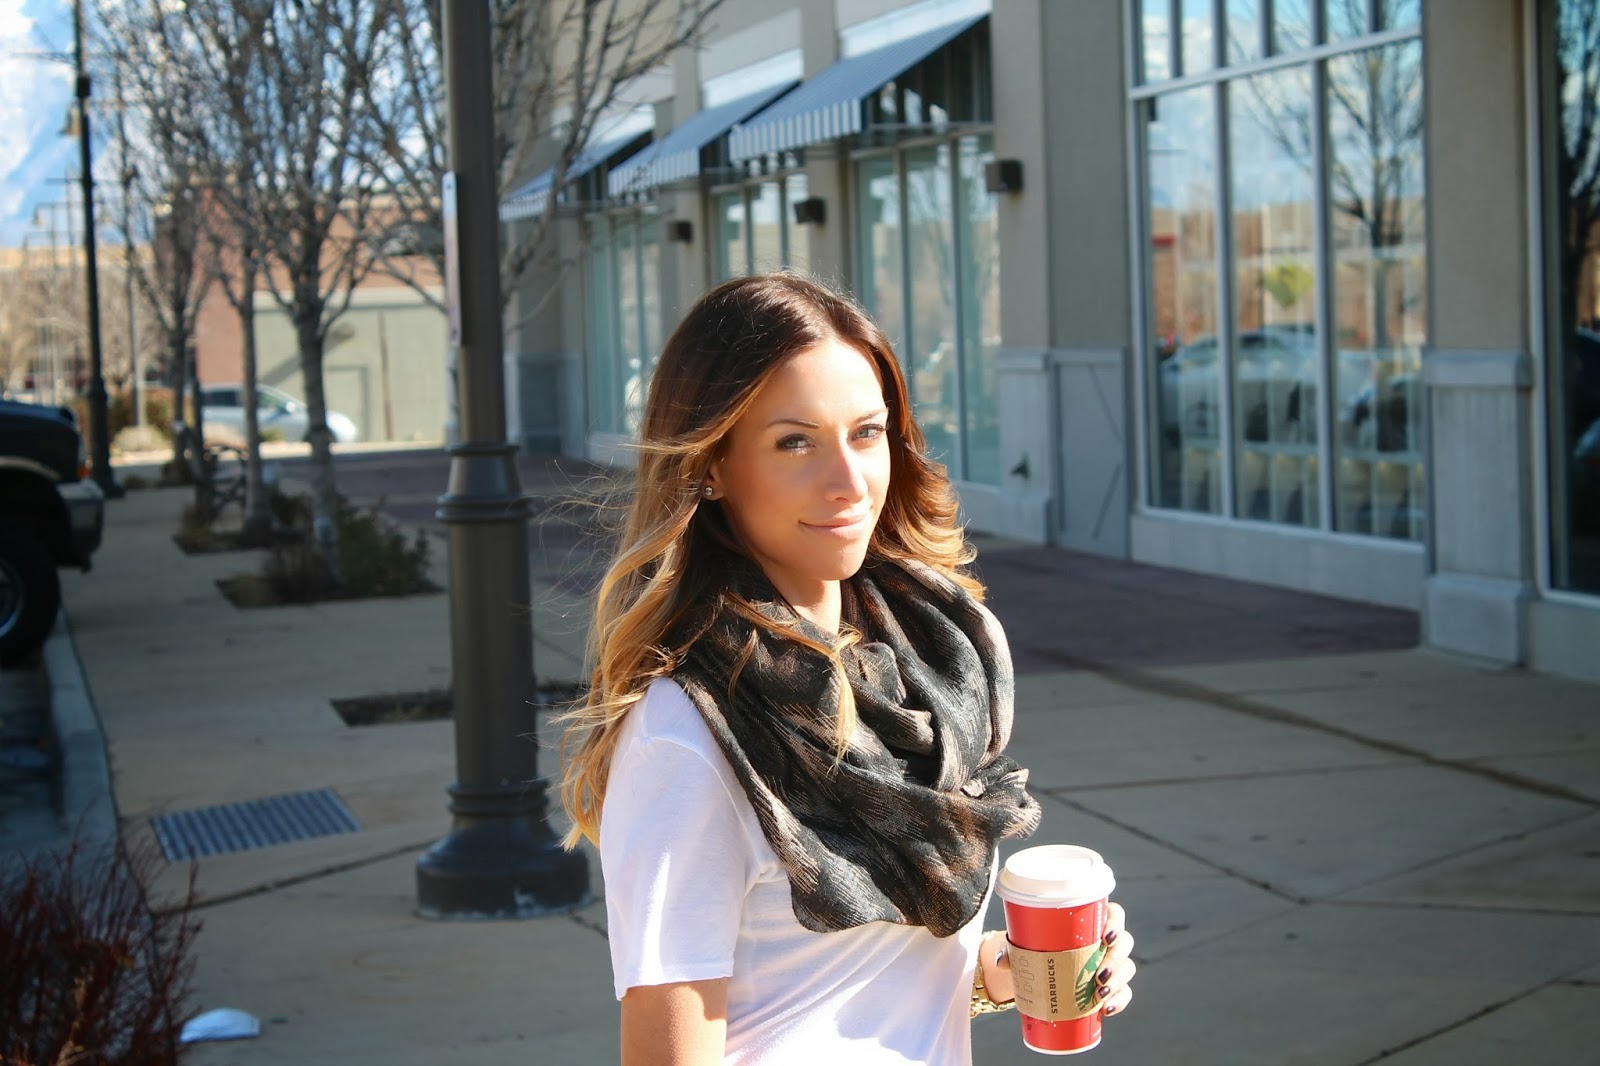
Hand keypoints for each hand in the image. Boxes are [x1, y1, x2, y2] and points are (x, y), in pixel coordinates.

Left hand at [980, 902, 1136, 1017]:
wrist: (1037, 973)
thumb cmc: (1034, 948)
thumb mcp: (1022, 945)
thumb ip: (1011, 949)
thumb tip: (1001, 961)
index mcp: (1089, 922)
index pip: (1114, 913)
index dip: (1116, 921)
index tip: (1106, 935)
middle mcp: (1105, 941)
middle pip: (1125, 942)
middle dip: (1116, 958)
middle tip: (1100, 973)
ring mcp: (1110, 964)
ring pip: (1127, 968)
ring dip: (1119, 981)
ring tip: (1100, 993)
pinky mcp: (1109, 986)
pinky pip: (1124, 992)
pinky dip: (1119, 1000)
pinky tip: (1107, 1009)